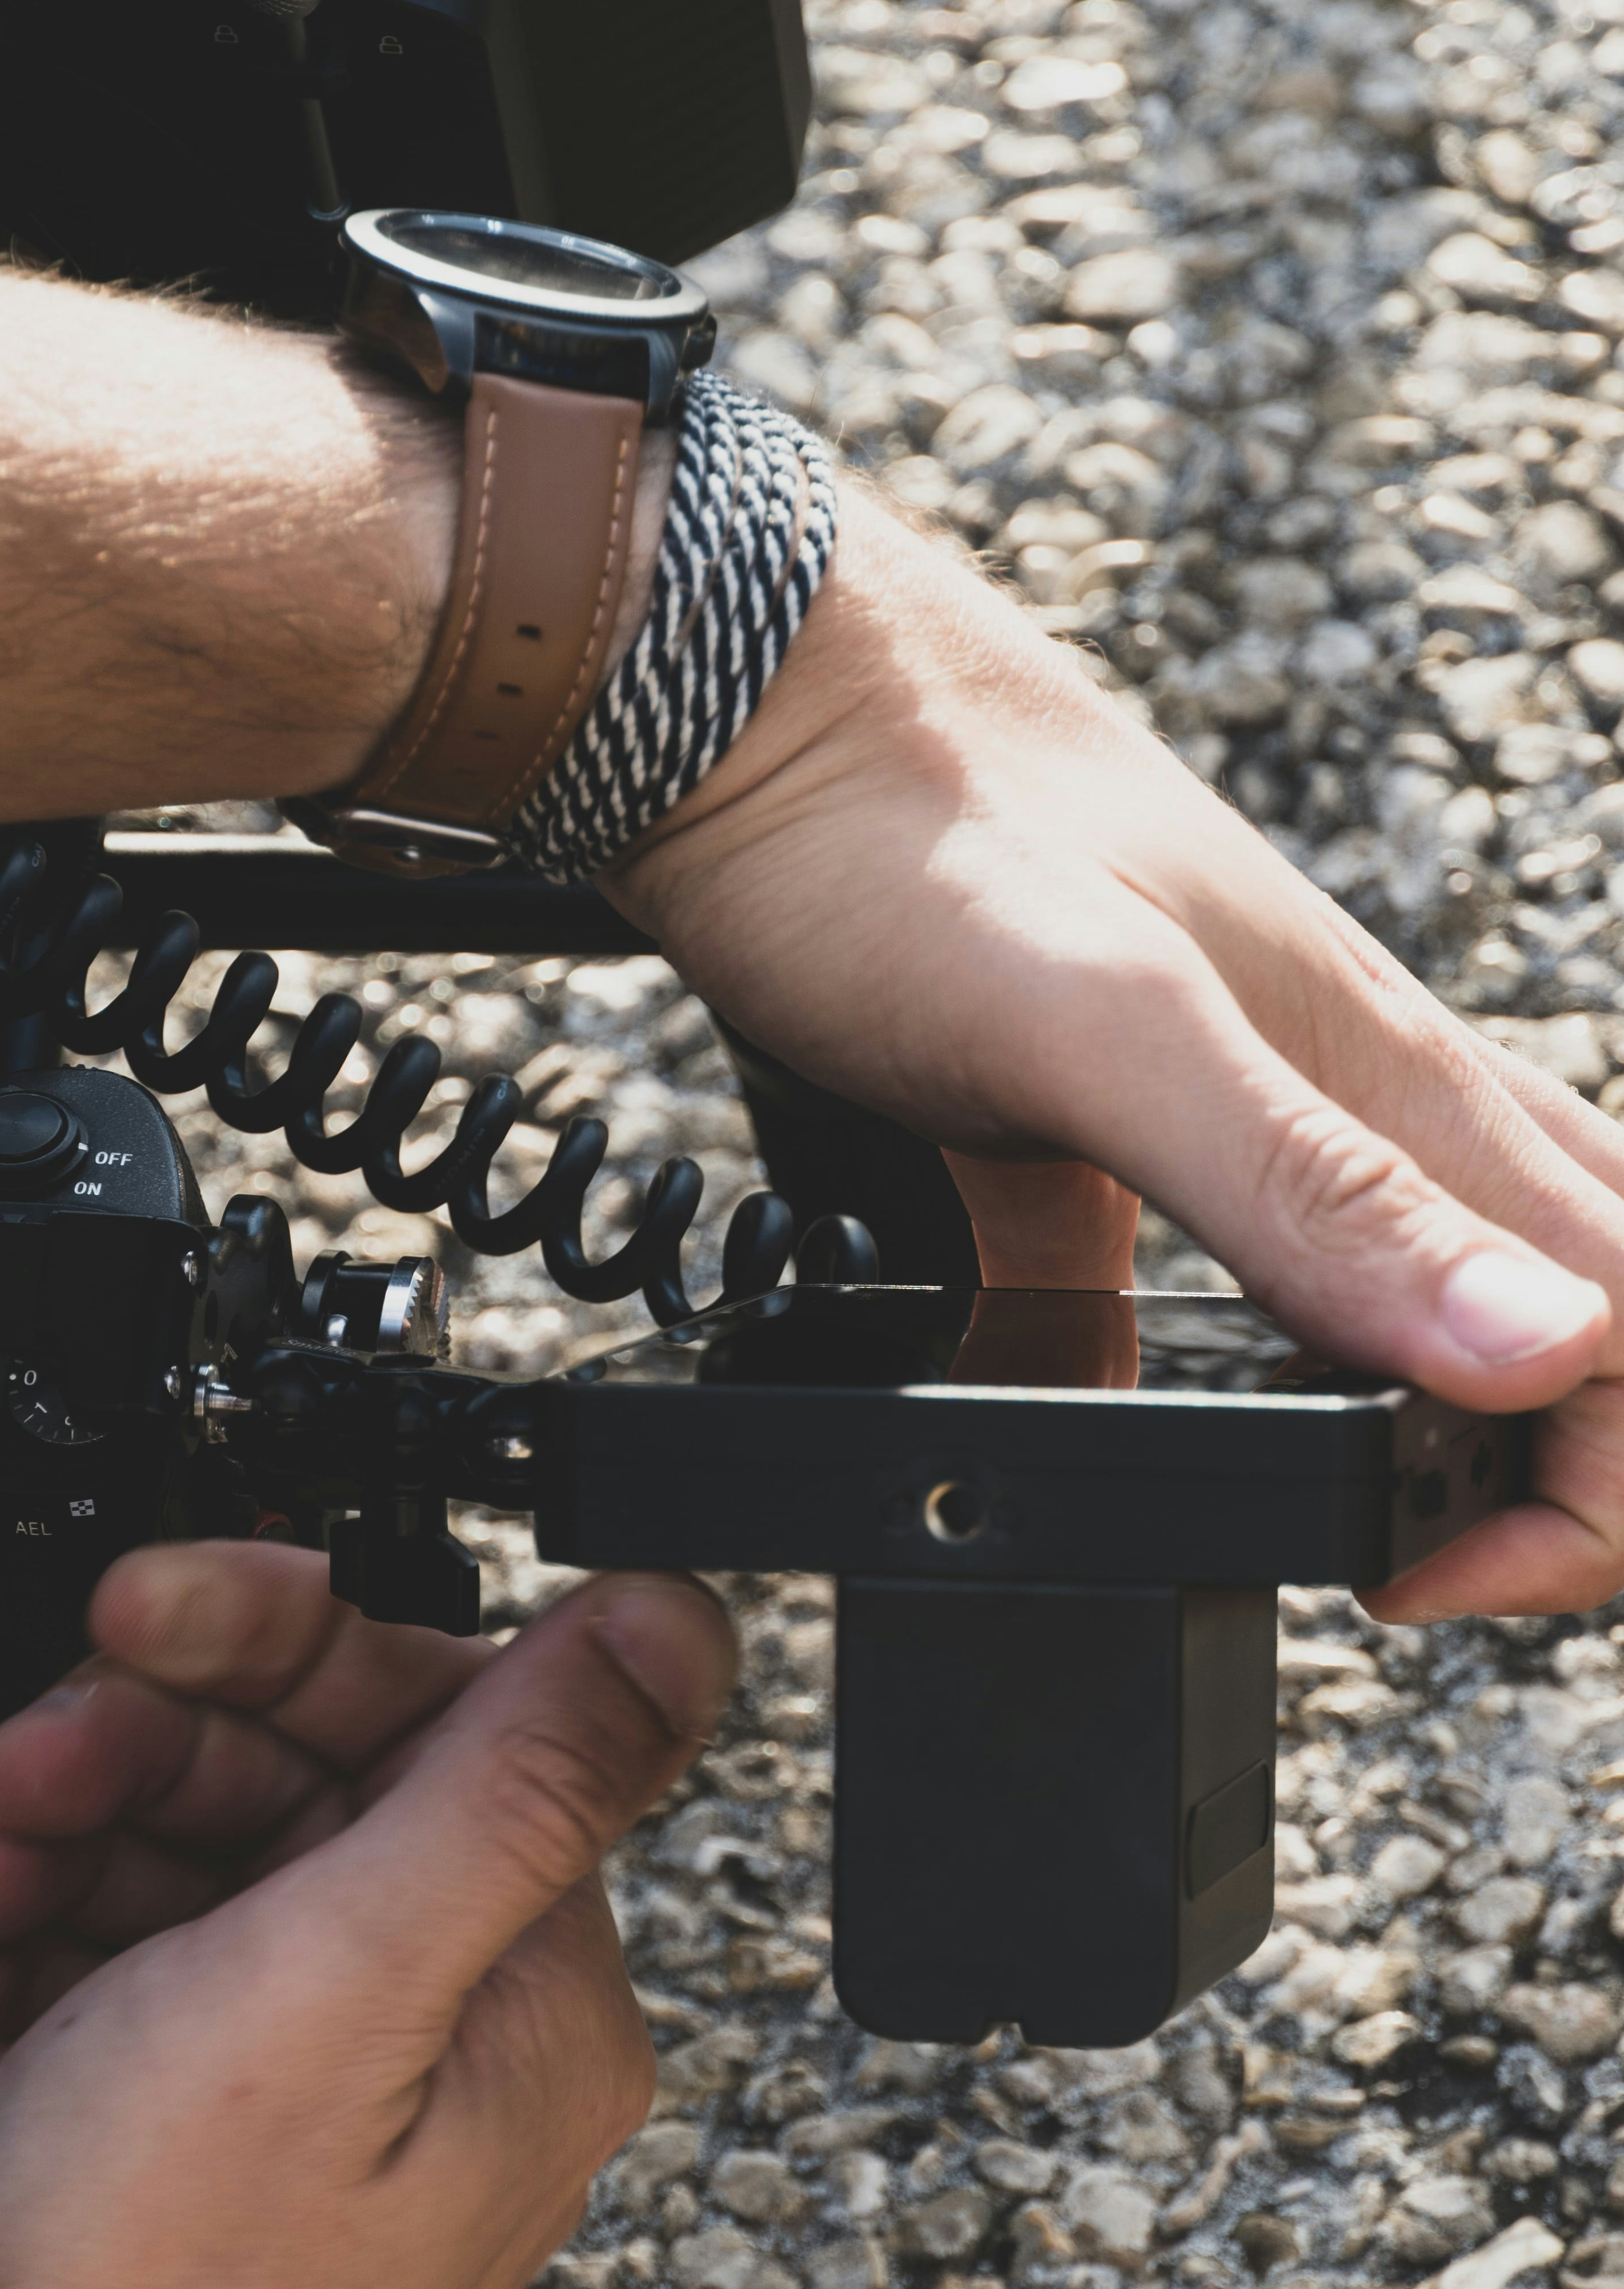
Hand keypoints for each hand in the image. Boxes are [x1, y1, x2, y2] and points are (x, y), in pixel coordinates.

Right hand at [0, 1543, 735, 2288]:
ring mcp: (314, 2106)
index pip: (439, 1724)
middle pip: (302, 1788)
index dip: (281, 1646)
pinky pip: (123, 1977)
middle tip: (26, 1767)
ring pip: (193, 1870)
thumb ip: (515, 1783)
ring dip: (57, 1846)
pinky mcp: (194, 2147)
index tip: (148, 1614)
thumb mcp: (343, 1981)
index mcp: (527, 2005)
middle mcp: (445, 2052)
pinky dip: (26, 1953)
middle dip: (139, 1751)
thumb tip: (678, 1623)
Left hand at [613, 479, 1623, 1618]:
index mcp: (1400, 1076)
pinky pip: (1277, 1260)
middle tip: (1413, 1572)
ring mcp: (1258, 1103)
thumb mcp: (1103, 1028)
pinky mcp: (1141, 1124)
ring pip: (1456, 1275)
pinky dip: (1279, 1365)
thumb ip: (1313, 1184)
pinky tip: (1194, 1416)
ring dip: (1448, 1423)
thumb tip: (1536, 1348)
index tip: (1423, 1569)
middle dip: (1563, 1476)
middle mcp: (1366, 1088)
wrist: (749, 716)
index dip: (1590, 1488)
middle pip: (1592, 1299)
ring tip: (1361, 1531)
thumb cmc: (899, 830)